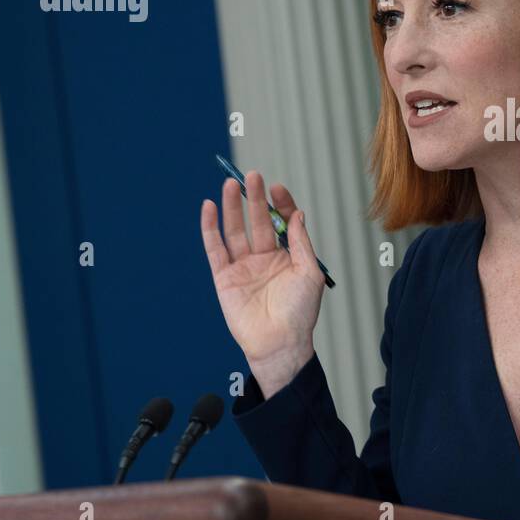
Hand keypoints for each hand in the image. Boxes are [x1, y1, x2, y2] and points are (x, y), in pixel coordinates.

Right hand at [201, 172, 325, 395]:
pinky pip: (215, 249)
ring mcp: (243, 267)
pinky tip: (209, 208)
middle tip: (253, 176)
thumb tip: (298, 214)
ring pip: (235, 230)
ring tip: (231, 184)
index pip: (281, 222)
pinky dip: (210, 228)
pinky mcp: (224, 278)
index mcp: (286, 257)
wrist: (280, 343)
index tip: (277, 188)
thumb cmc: (300, 313)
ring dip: (233, 207)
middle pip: (256, 221)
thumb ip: (301, 242)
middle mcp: (263, 259)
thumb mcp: (309, 272)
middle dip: (254, 198)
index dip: (279, 204)